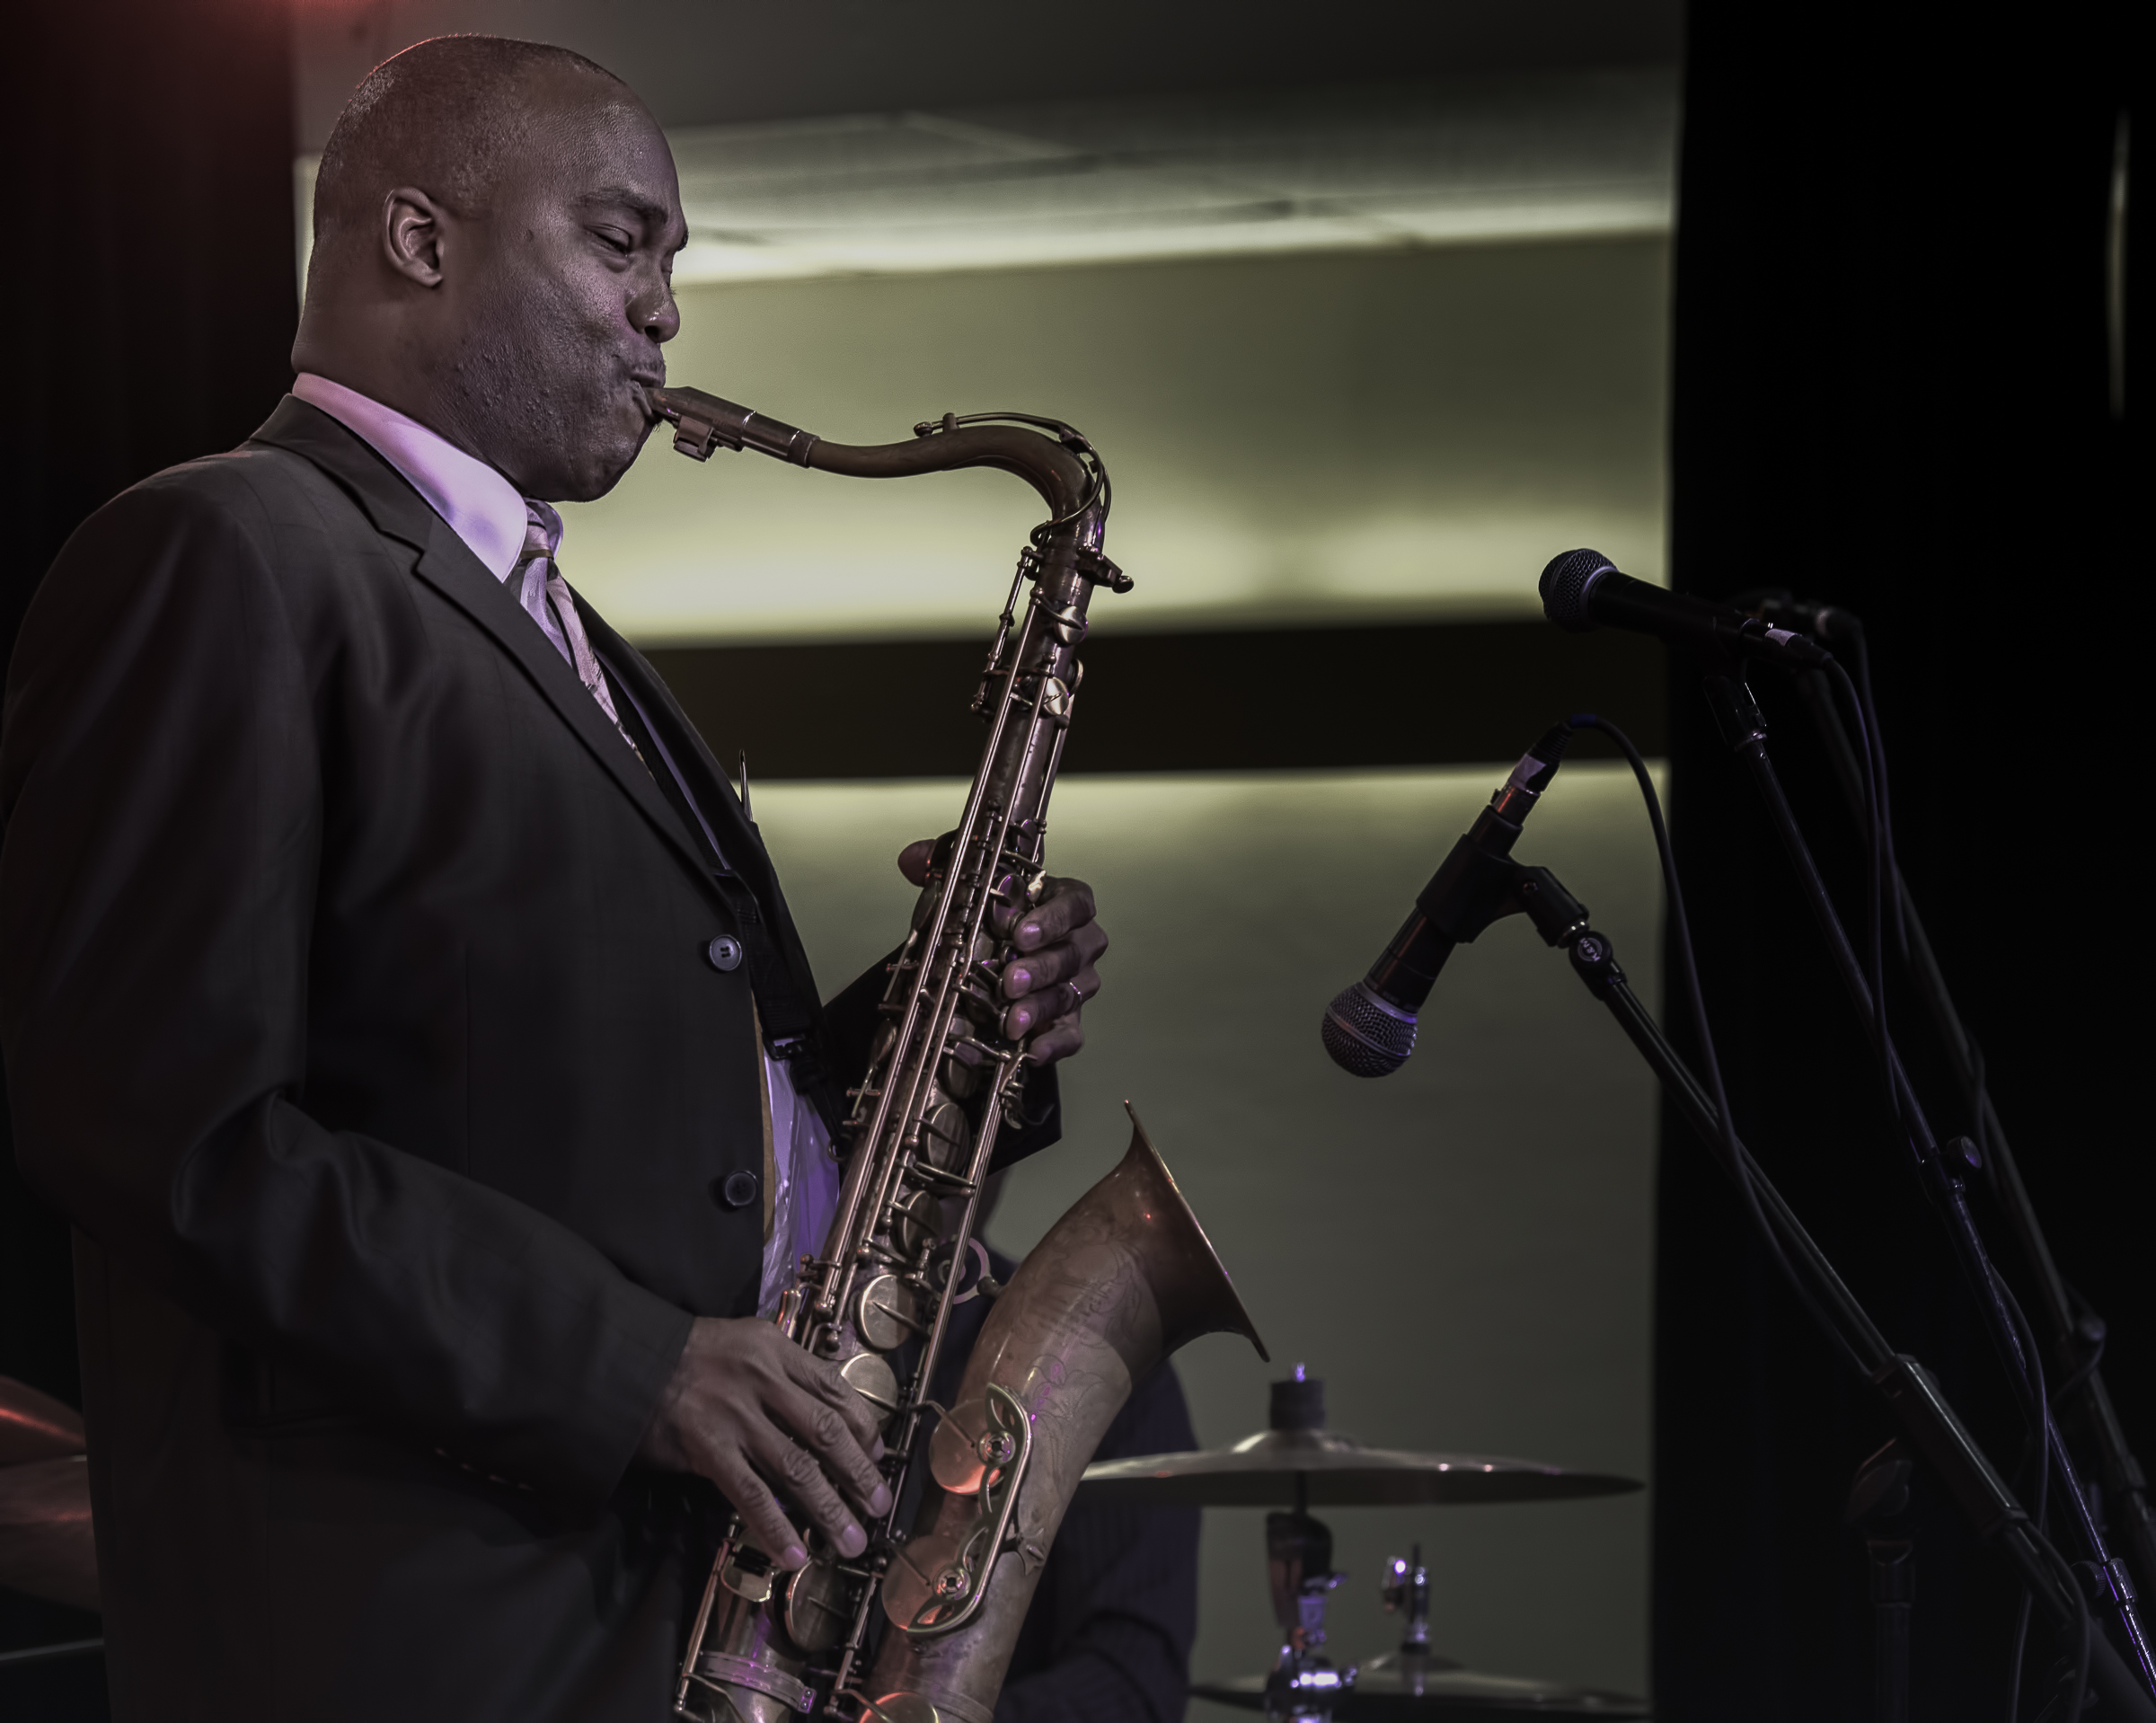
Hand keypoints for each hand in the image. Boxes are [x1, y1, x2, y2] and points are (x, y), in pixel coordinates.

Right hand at [637, 1316, 890, 1568]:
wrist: (626, 1360)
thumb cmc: (687, 1357)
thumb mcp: (743, 1345)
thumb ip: (782, 1376)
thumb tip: (825, 1421)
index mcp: (776, 1349)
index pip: (834, 1389)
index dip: (863, 1426)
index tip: (878, 1456)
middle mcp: (762, 1378)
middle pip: (825, 1430)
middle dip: (859, 1474)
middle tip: (879, 1506)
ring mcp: (735, 1414)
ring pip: (796, 1467)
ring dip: (828, 1509)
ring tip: (850, 1541)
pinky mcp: (706, 1447)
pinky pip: (750, 1493)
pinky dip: (775, 1527)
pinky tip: (793, 1553)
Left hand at [898, 838, 1106, 1064]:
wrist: (997, 960)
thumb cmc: (995, 919)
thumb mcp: (970, 887)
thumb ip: (943, 867)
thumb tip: (911, 860)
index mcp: (1063, 903)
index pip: (1075, 904)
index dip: (1053, 919)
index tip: (1021, 933)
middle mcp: (1079, 943)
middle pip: (1073, 953)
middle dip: (1040, 968)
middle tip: (1009, 980)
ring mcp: (1077, 984)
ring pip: (1069, 995)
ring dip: (1040, 1008)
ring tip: (1011, 1021)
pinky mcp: (1069, 1021)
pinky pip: (1070, 1035)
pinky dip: (1052, 1045)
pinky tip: (1030, 1052)